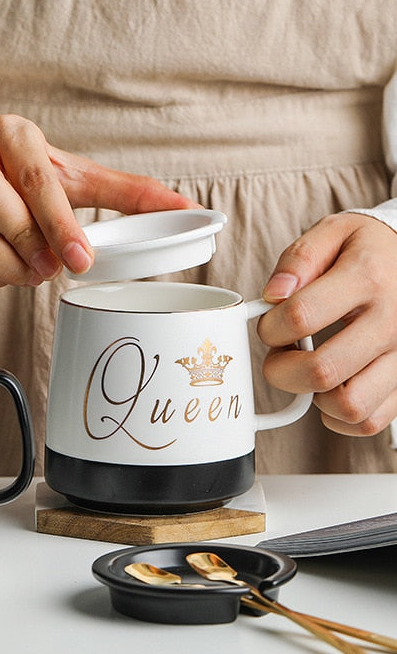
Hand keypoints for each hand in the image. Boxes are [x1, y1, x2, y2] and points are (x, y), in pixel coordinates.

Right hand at [0, 115, 198, 286]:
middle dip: (26, 244)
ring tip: (29, 272)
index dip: (58, 223)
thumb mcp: (68, 171)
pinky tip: (2, 269)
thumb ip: (123, 191)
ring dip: (4, 265)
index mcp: (11, 134)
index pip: (35, 178)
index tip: (79, 260)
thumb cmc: (15, 168)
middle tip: (50, 269)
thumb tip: (184, 208)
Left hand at [258, 212, 396, 436]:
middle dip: (280, 370)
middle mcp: (392, 321)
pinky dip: (339, 416)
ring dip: (314, 396)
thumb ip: (298, 259)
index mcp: (367, 278)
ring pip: (350, 405)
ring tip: (308, 370)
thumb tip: (273, 295)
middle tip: (280, 354)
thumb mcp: (334, 232)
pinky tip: (330, 389)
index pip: (300, 316)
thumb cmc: (369, 250)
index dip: (269, 327)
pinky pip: (370, 421)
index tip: (269, 324)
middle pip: (322, 371)